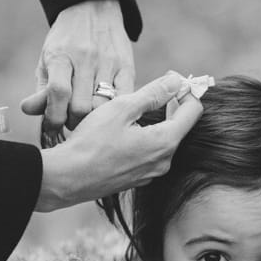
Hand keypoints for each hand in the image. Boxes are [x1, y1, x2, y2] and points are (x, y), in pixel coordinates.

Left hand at [21, 0, 133, 140]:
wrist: (93, 9)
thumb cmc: (65, 42)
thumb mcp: (47, 59)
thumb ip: (41, 88)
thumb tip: (27, 110)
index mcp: (61, 56)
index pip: (58, 92)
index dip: (54, 117)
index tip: (52, 126)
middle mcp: (86, 58)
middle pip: (81, 106)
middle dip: (73, 122)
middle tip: (70, 121)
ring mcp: (108, 62)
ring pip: (102, 106)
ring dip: (92, 119)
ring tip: (86, 117)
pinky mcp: (127, 67)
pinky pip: (124, 98)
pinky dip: (114, 110)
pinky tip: (106, 110)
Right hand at [35, 72, 202, 210]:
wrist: (68, 178)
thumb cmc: (92, 142)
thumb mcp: (122, 108)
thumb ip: (153, 93)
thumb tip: (176, 81)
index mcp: (165, 142)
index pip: (193, 111)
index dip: (186, 91)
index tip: (171, 81)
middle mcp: (164, 161)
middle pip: (179, 126)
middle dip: (171, 105)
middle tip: (153, 89)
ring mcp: (152, 173)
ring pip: (163, 139)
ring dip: (156, 122)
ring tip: (133, 110)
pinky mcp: (138, 179)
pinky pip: (150, 153)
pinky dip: (144, 138)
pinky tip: (124, 131)